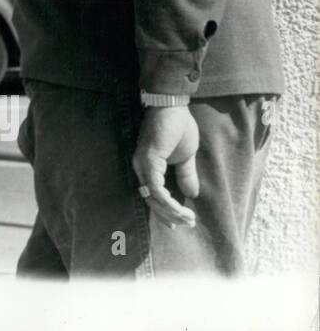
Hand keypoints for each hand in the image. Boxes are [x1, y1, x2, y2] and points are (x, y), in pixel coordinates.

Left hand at [131, 106, 199, 227]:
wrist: (173, 105)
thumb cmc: (178, 126)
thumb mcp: (186, 156)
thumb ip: (185, 174)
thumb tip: (191, 194)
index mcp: (148, 167)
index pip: (153, 196)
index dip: (166, 212)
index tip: (180, 223)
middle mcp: (140, 168)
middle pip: (151, 200)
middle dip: (169, 216)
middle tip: (186, 225)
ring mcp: (142, 164)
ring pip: (153, 198)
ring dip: (171, 212)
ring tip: (188, 219)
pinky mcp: (148, 159)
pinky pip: (156, 188)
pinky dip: (168, 202)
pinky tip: (180, 209)